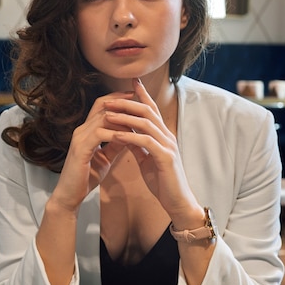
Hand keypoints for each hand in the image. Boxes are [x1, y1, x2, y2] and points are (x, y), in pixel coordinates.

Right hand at [52, 90, 133, 211]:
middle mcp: (81, 130)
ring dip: (121, 116)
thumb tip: (129, 135)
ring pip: (102, 117)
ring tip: (138, 115)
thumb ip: (115, 145)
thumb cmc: (86, 177)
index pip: (101, 106)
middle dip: (121, 101)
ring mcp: (79, 138)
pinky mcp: (80, 149)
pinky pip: (99, 134)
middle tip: (138, 96)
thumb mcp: (105, 158)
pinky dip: (115, 133)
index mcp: (86, 131)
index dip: (117, 99)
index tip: (135, 95)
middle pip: (101, 106)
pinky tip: (129, 135)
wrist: (70, 196)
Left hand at [103, 79, 199, 218]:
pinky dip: (130, 136)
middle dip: (127, 103)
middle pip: (148, 111)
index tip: (130, 82)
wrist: (177, 203)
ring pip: (146, 123)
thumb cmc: (163, 182)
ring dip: (125, 117)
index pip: (152, 109)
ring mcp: (168, 146)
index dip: (142, 95)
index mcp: (164, 135)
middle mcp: (168, 136)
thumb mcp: (147, 160)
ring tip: (107, 114)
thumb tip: (125, 135)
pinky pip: (146, 142)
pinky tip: (116, 134)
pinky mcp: (166, 158)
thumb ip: (138, 146)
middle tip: (108, 99)